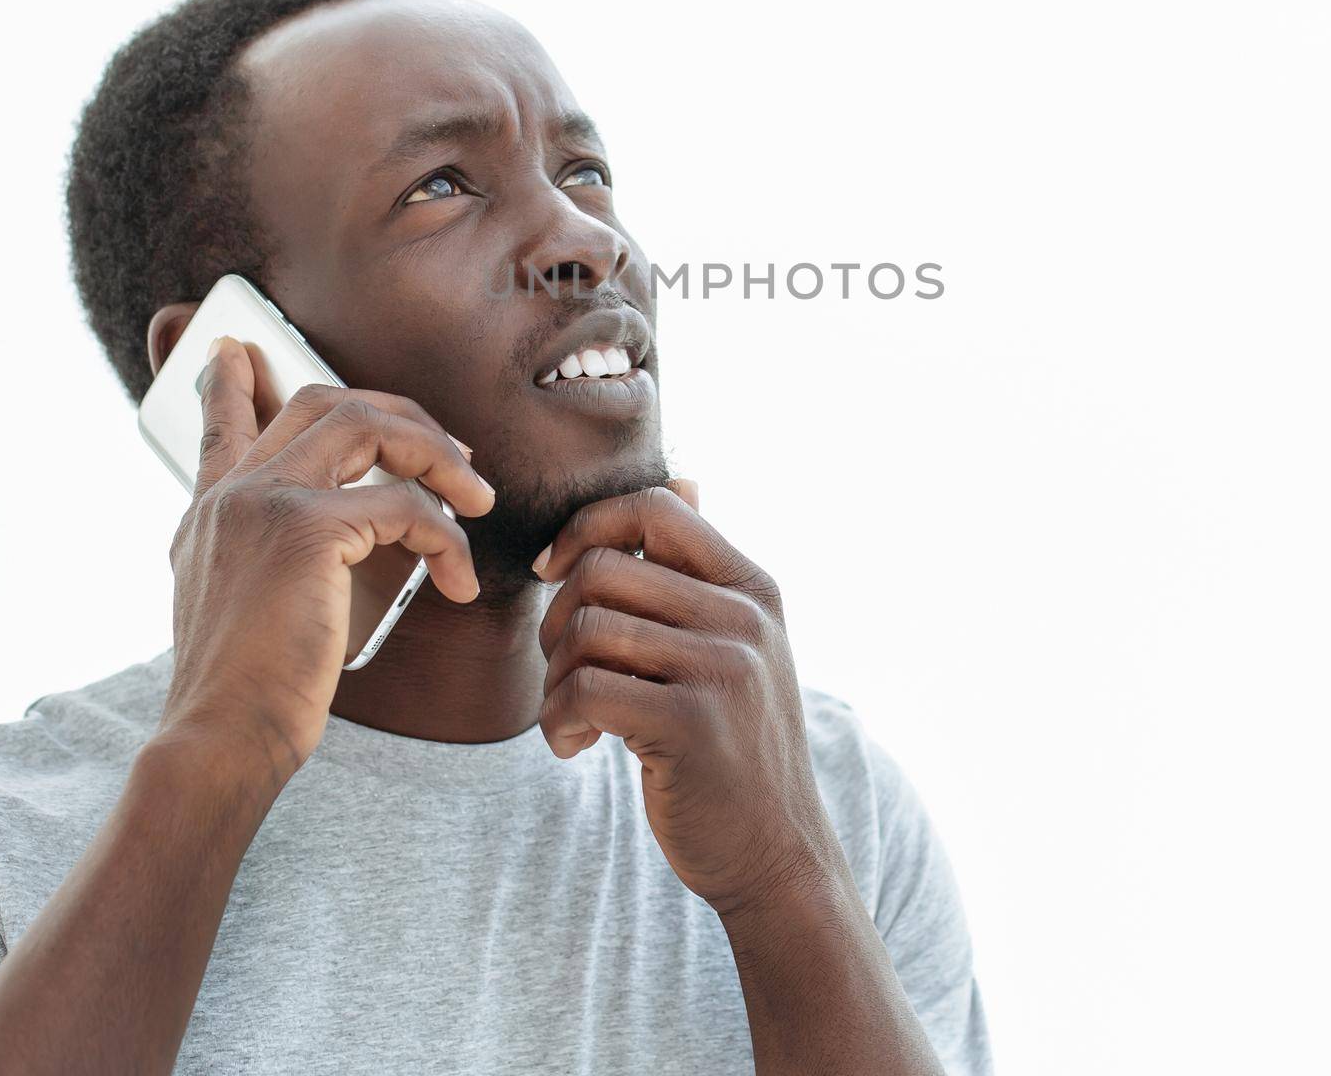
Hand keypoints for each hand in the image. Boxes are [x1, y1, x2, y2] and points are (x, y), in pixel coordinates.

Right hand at [157, 335, 494, 785]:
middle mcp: (231, 494)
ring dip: (437, 457)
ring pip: (369, 427)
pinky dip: (446, 538)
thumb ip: (274, 561)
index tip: (235, 350)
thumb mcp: (245, 611)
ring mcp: (264, 501)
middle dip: (403, 416)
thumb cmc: (249, 696)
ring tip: (478, 498)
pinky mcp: (306, 527)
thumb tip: (334, 545)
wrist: (222, 741)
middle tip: (455, 454)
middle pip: (324, 403)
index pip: (222, 426)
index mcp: (210, 513)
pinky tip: (460, 582)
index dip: (232, 386)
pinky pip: (404, 506)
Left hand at [534, 483, 844, 918]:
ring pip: (587, 629)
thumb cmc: (735, 744)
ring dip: (553, 680)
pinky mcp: (690, 723)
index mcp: (752, 586)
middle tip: (562, 668)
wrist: (777, 852)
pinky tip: (574, 747)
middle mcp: (744, 617)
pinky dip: (557, 720)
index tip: (556, 573)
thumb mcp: (737, 645)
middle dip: (557, 617)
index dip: (588, 527)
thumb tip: (685, 478)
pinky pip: (584, 689)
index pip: (656, 507)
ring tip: (571, 716)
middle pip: (603, 568)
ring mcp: (723, 668)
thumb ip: (701, 571)